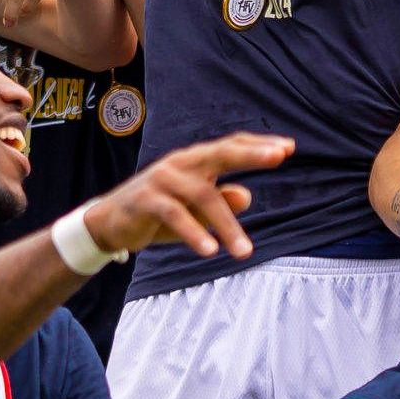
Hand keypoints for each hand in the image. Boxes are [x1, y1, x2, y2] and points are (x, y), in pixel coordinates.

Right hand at [79, 133, 285, 263]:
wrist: (111, 223)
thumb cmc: (159, 214)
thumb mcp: (195, 211)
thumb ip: (220, 202)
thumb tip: (247, 195)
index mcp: (194, 161)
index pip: (230, 146)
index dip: (258, 146)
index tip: (289, 148)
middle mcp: (180, 163)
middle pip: (220, 153)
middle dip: (251, 154)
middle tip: (279, 156)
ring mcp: (162, 178)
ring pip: (202, 195)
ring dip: (226, 225)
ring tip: (245, 252)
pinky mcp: (146, 199)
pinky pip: (175, 214)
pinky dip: (194, 232)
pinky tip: (211, 250)